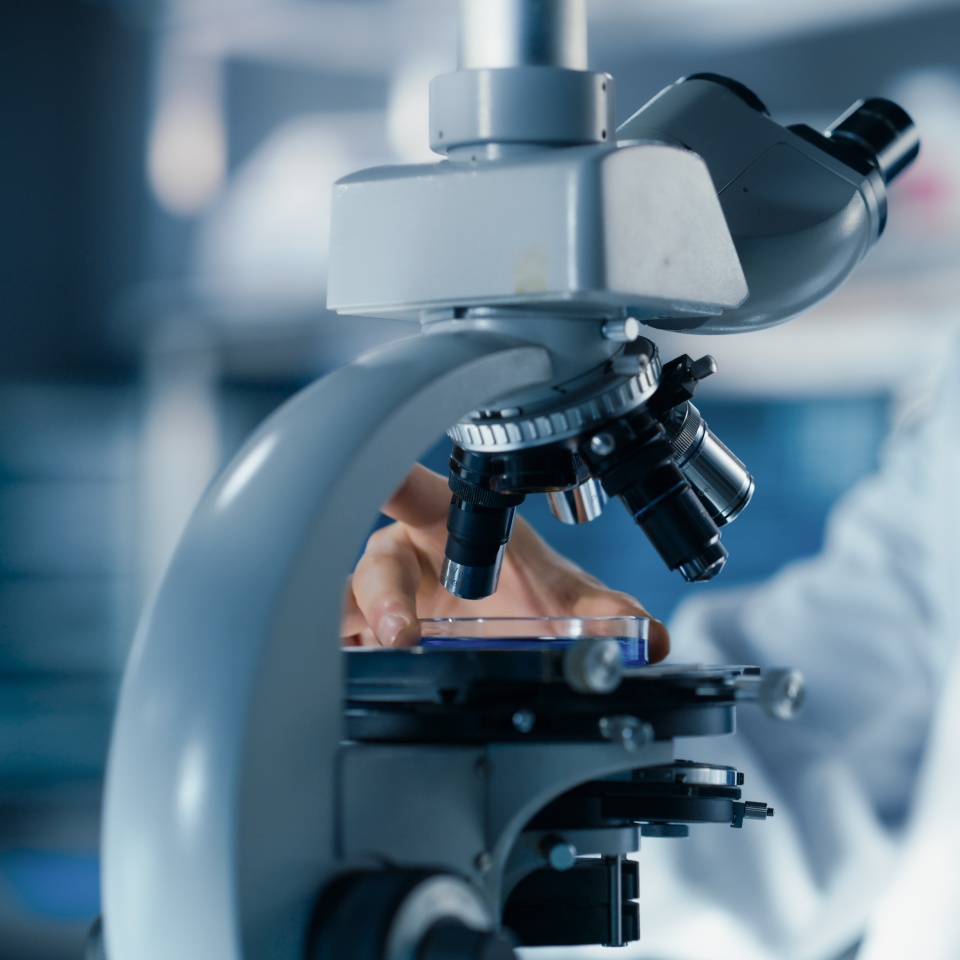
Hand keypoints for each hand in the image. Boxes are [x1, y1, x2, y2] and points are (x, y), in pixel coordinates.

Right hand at [341, 464, 669, 660]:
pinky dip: (344, 654)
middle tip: (405, 632)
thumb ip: (607, 614)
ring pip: (349, 603)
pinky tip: (348, 673)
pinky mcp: (369, 635)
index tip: (375, 472)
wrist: (509, 628)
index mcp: (445, 527)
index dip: (389, 477)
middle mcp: (405, 556)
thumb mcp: (564, 598)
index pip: (412, 490)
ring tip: (385, 657)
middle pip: (377, 564)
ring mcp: (383, 598)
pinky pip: (344, 639)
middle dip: (385, 596)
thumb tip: (649, 638)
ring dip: (360, 629)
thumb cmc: (522, 589)